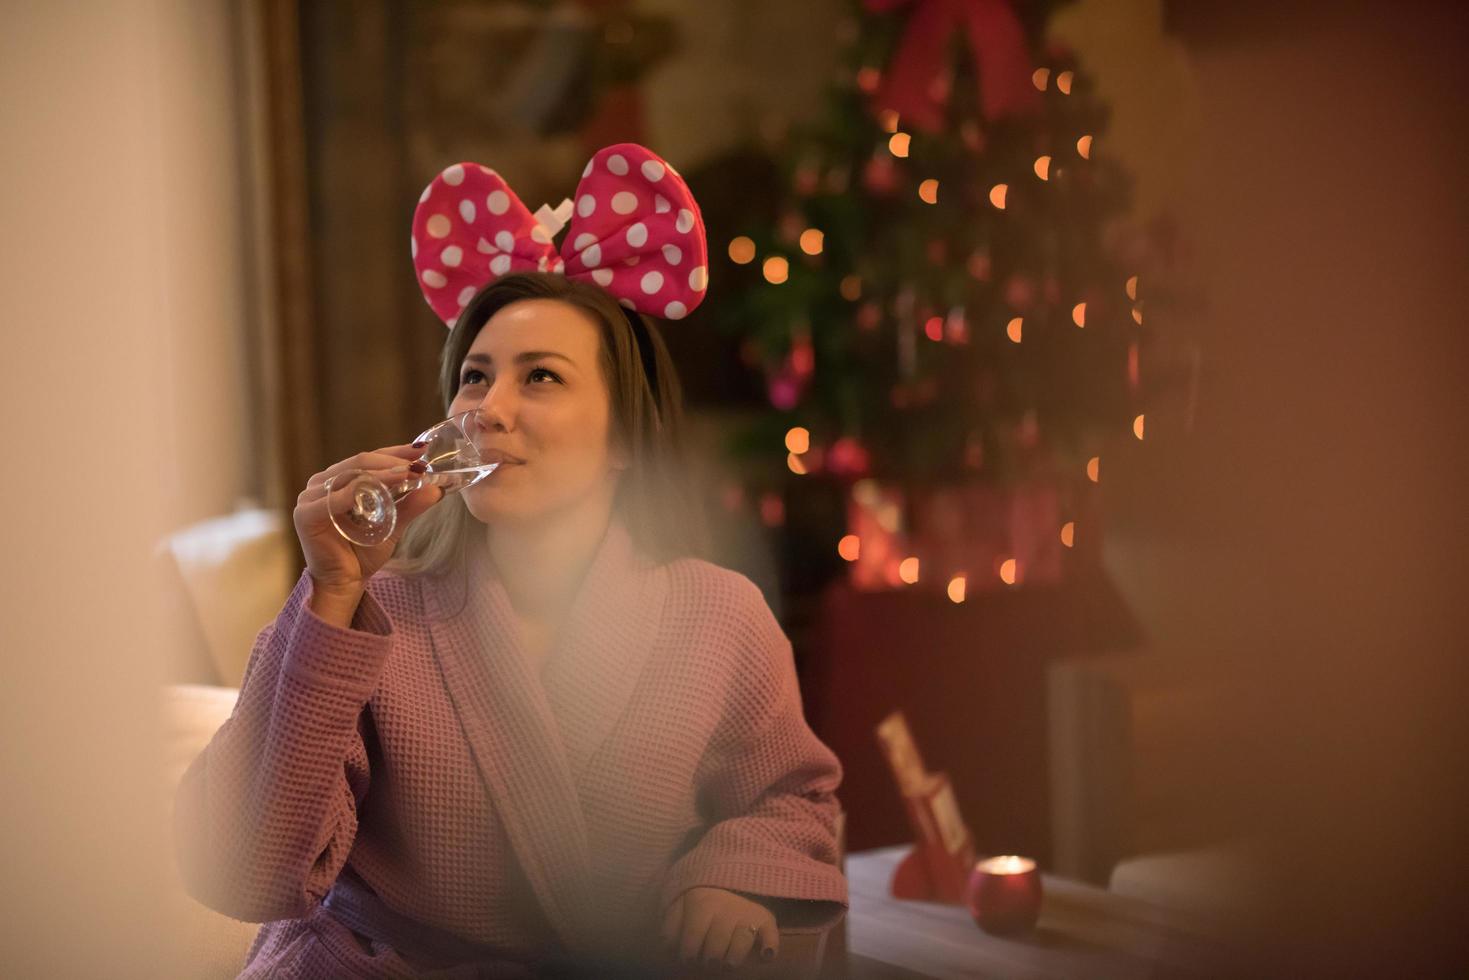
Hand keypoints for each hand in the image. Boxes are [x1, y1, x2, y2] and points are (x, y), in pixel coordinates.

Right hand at [293, 443, 443, 616]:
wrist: (346, 582)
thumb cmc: (364, 551)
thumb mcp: (394, 524)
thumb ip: (412, 505)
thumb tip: (438, 488)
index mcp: (340, 479)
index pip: (370, 458)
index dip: (396, 452)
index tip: (422, 451)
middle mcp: (323, 483)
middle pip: (360, 462)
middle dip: (392, 462)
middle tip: (418, 465)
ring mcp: (311, 497)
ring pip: (349, 476)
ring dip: (380, 474)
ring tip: (406, 474)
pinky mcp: (305, 515)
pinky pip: (331, 499)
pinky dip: (352, 492)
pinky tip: (373, 488)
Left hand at [661, 886, 777, 970]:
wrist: (733, 870)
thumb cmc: (702, 895)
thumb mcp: (681, 902)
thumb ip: (671, 924)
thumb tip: (667, 946)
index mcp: (701, 905)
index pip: (692, 940)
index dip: (687, 954)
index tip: (688, 958)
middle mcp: (725, 910)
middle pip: (715, 947)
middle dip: (710, 960)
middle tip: (709, 961)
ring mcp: (747, 914)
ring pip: (741, 943)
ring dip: (733, 958)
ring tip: (728, 962)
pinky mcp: (766, 918)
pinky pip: (771, 934)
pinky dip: (770, 946)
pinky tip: (765, 955)